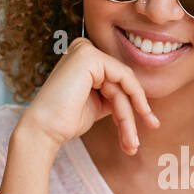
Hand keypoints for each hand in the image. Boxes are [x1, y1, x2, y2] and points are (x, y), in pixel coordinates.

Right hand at [20, 35, 159, 155]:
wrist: (45, 129)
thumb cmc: (66, 120)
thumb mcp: (98, 104)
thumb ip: (116, 94)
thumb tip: (142, 99)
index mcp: (84, 59)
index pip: (117, 78)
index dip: (133, 103)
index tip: (148, 124)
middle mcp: (84, 49)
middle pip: (122, 82)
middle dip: (135, 112)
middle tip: (138, 141)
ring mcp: (86, 50)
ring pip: (124, 84)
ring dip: (129, 117)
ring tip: (131, 143)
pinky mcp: (90, 57)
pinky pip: (124, 77)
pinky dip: (133, 99)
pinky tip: (137, 118)